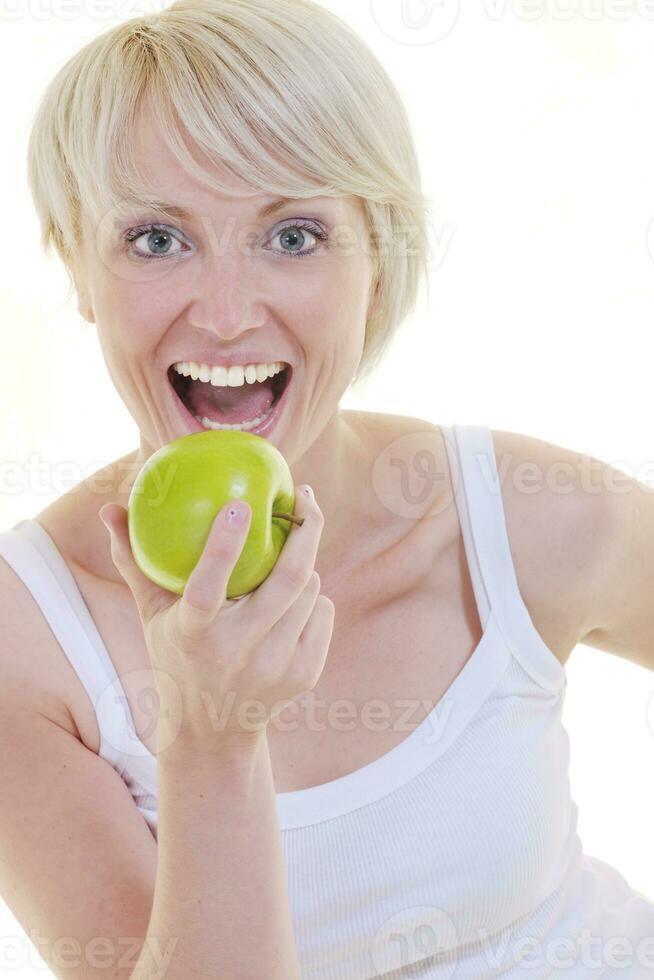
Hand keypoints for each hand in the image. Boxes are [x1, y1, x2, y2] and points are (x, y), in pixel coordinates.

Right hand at [99, 488, 333, 749]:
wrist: (213, 733)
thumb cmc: (177, 655)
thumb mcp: (152, 614)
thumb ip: (134, 561)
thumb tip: (109, 508)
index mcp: (193, 633)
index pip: (206, 587)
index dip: (224, 545)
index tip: (239, 505)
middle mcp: (236, 652)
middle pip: (287, 580)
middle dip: (306, 530)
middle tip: (306, 497)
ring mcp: (275, 666)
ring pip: (311, 590)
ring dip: (304, 565)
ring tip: (289, 559)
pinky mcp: (305, 675)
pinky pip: (323, 612)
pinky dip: (313, 597)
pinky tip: (296, 601)